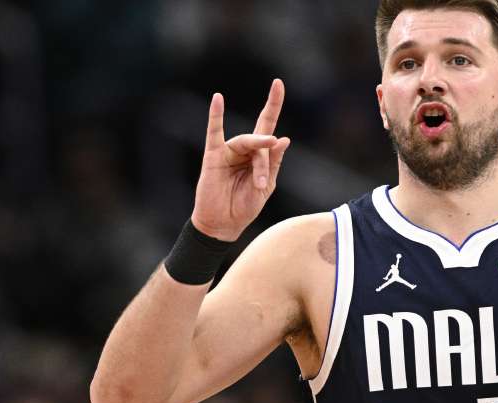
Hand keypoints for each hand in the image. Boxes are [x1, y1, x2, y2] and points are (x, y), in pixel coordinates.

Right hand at [191, 79, 291, 240]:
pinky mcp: (213, 156)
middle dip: (266, 155)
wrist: (224, 224)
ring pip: (246, 144)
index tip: (278, 83)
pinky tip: (218, 100)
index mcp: (260, 155)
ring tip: (258, 183)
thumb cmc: (244, 206)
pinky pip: (214, 133)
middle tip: (265, 179)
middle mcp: (245, 149)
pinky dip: (215, 116)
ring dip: (256, 164)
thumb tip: (283, 138)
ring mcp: (229, 151)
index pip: (267, 125)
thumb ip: (273, 163)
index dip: (273, 104)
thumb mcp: (266, 186)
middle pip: (260, 140)